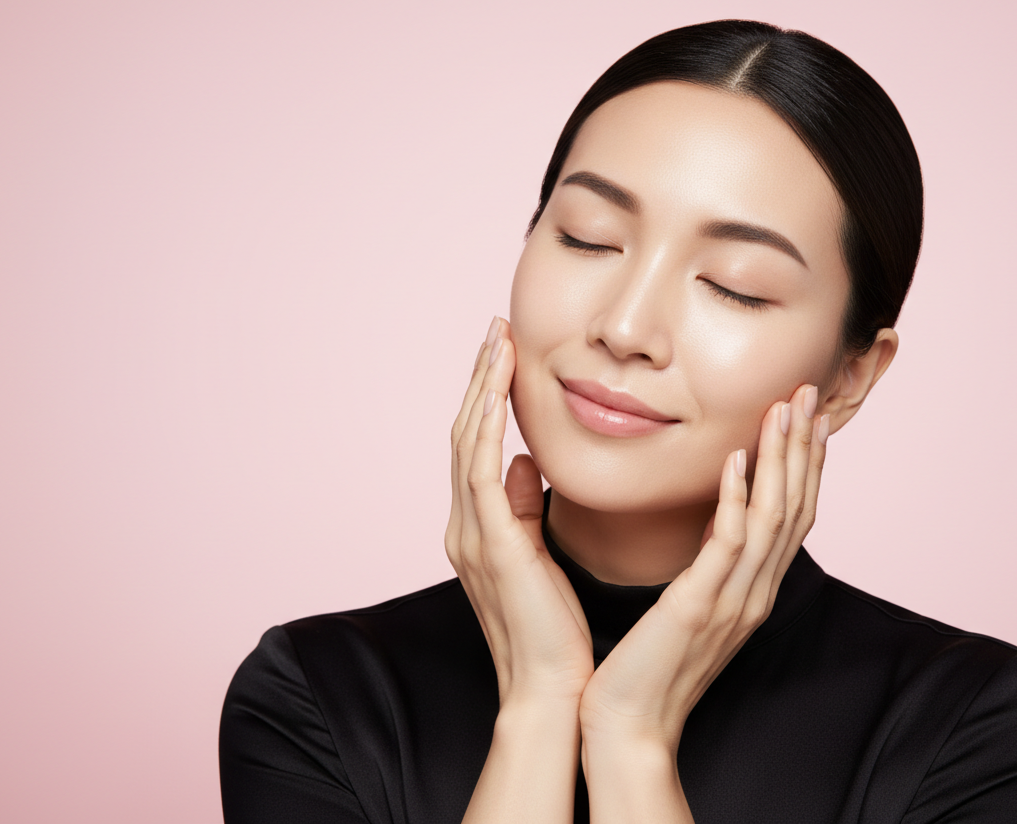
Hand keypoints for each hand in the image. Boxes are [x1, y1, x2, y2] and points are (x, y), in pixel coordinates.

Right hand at [446, 317, 594, 707]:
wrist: (550, 688)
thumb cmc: (552, 628)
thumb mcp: (536, 555)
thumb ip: (524, 508)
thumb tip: (524, 463)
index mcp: (478, 527)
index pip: (479, 447)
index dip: (488, 397)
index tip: (505, 353)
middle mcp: (464, 525)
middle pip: (466, 434)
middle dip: (480, 379)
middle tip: (496, 329)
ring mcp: (470, 534)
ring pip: (469, 444)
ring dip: (482, 389)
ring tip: (497, 342)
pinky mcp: (489, 545)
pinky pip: (481, 473)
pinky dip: (488, 428)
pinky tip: (498, 392)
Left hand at [579, 382, 828, 751]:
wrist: (629, 725)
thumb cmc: (648, 664)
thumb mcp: (687, 603)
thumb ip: (705, 562)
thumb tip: (710, 519)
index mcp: (750, 589)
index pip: (790, 516)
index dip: (802, 464)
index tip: (805, 416)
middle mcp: (753, 592)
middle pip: (795, 507)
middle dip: (803, 448)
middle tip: (808, 393)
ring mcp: (733, 601)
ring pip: (773, 518)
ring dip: (781, 460)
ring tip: (784, 409)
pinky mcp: (700, 608)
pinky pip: (728, 546)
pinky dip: (738, 500)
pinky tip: (737, 461)